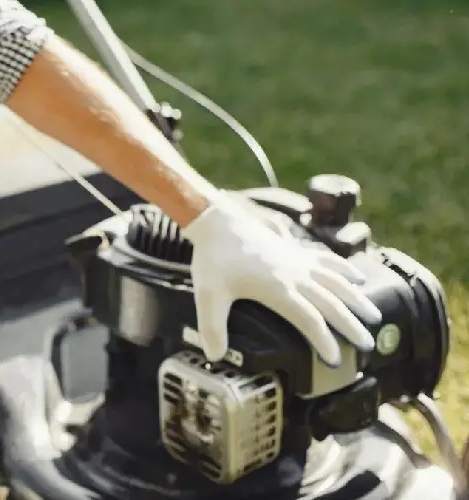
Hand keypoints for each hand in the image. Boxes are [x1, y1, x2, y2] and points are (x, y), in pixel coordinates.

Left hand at [181, 195, 382, 366]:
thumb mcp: (208, 295)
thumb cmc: (213, 259)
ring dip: (356, 298)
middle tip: (368, 344)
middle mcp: (295, 275)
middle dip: (350, 325)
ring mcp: (298, 260)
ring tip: (373, 314)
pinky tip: (356, 277)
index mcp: (278, 290)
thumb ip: (212, 327)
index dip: (323, 341)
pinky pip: (327, 259)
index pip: (309, 320)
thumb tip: (213, 356)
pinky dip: (344, 269)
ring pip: (336, 281)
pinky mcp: (295, 249)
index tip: (335, 360)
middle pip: (331, 303)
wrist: (217, 221)